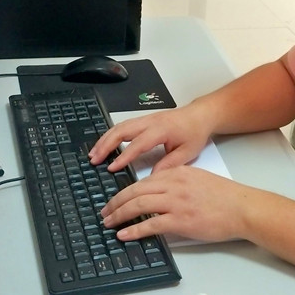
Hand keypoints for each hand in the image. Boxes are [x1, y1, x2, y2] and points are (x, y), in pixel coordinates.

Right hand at [88, 105, 212, 172]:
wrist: (200, 116)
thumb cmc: (195, 133)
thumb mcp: (187, 152)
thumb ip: (168, 165)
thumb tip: (151, 179)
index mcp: (161, 130)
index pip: (138, 143)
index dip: (124, 156)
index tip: (112, 167)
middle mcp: (150, 122)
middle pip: (122, 130)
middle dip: (106, 145)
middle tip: (95, 160)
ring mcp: (145, 119)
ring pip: (119, 127)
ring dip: (105, 139)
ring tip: (94, 154)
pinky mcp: (143, 120)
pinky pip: (123, 126)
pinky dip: (110, 135)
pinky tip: (104, 145)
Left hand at [100, 166, 249, 242]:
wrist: (242, 207)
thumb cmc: (224, 196)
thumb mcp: (196, 178)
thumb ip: (176, 182)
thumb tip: (157, 193)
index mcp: (176, 172)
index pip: (143, 180)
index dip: (125, 191)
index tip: (115, 199)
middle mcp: (173, 184)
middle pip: (135, 191)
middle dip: (116, 202)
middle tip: (105, 212)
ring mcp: (176, 202)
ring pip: (138, 205)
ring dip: (120, 215)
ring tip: (109, 223)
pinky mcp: (181, 220)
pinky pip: (150, 224)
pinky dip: (134, 230)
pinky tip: (124, 234)